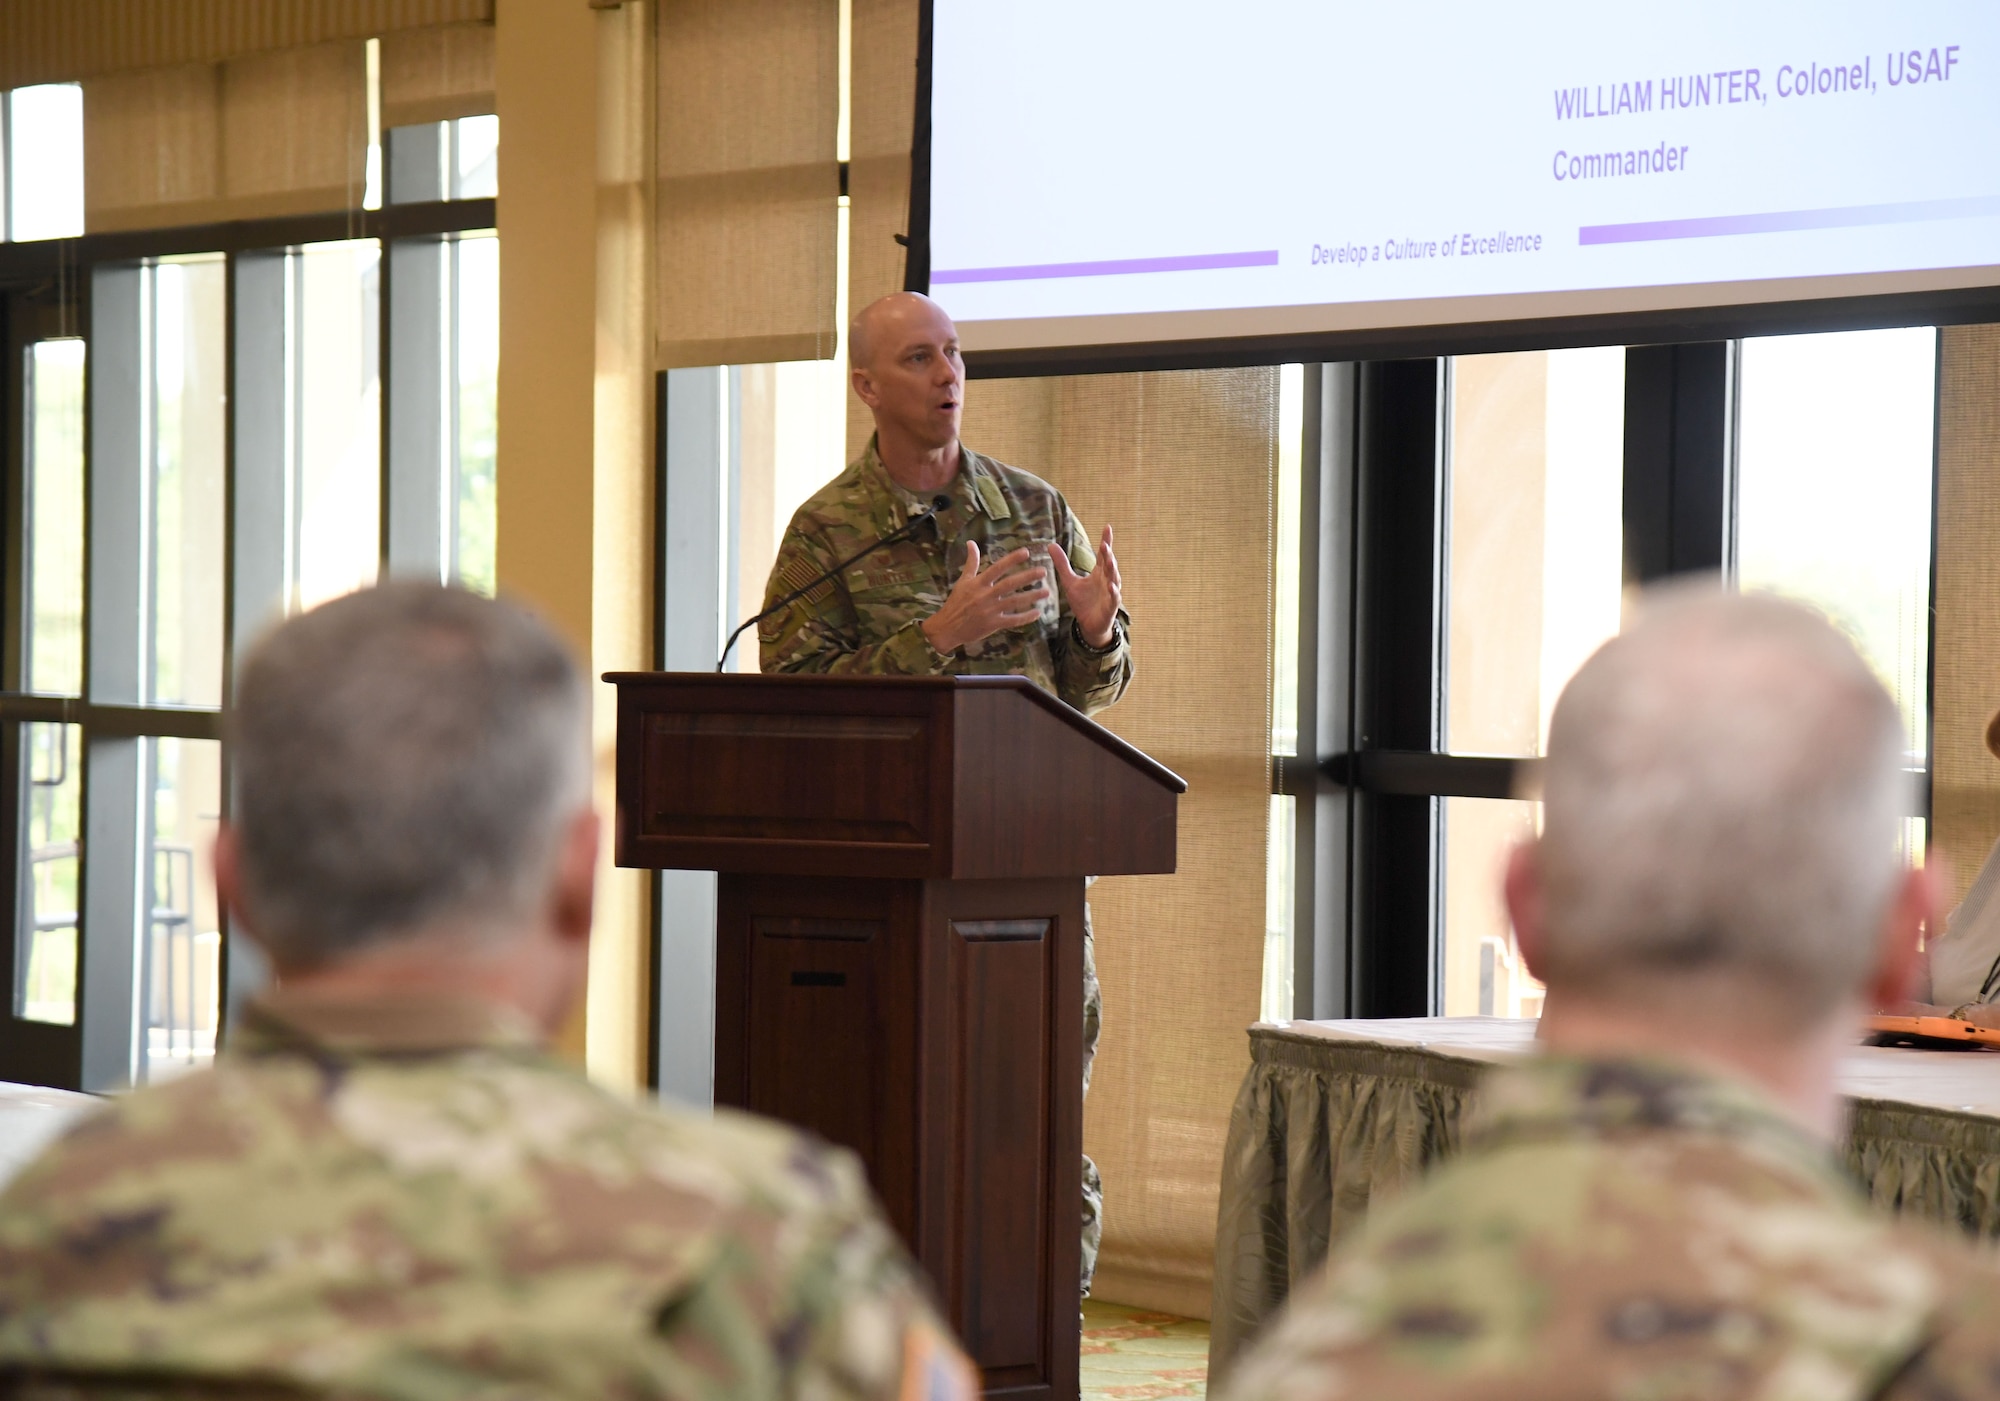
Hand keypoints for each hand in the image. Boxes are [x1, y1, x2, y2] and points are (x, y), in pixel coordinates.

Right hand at [921, 542, 1050, 654]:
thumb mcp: (963, 580)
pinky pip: (1012, 620)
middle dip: (1027, 577)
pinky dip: (1025, 617)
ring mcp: (990, 610)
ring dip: (1031, 597)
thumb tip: (971, 542)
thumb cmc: (956, 602)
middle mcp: (985, 595)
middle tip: (1043, 571)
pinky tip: (1037, 613)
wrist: (947, 628)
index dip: (1011, 559)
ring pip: (1014, 602)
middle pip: (1009, 584)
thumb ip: (971, 562)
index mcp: (978, 583)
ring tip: (1046, 592)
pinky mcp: (992, 624)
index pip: (997, 568)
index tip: (1026, 552)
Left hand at [1049, 524, 1120, 647]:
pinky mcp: (1111, 607)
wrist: (1088, 625)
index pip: (1103, 554)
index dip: (1106, 541)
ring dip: (1112, 569)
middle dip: (1108, 554)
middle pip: (1109, 564)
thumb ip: (1062, 564)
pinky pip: (1114, 598)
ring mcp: (1110, 593)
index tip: (1107, 527)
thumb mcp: (1069, 581)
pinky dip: (1113, 592)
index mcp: (1099, 573)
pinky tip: (1111, 586)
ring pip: (1114, 579)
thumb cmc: (1083, 602)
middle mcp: (1107, 580)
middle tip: (1104, 544)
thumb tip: (1050, 544)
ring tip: (1109, 559)